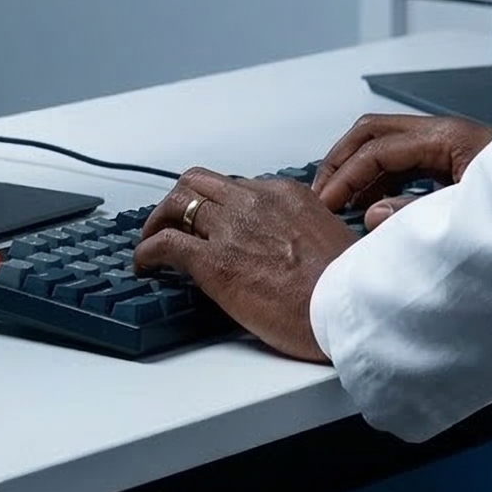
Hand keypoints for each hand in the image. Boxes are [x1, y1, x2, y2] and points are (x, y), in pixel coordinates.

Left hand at [135, 169, 355, 361]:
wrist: (347, 308)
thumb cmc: (346, 284)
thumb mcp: (330, 237)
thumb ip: (302, 229)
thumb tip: (291, 244)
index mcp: (285, 195)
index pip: (238, 187)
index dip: (218, 205)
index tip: (212, 221)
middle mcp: (255, 202)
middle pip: (200, 183)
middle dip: (181, 200)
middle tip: (172, 222)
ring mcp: (232, 229)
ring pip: (178, 203)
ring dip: (159, 220)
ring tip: (152, 239)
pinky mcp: (214, 262)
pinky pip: (165, 244)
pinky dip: (147, 250)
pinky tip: (144, 264)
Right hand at [312, 113, 491, 225]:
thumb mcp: (471, 213)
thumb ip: (417, 215)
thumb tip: (373, 213)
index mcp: (450, 138)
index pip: (378, 147)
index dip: (346, 175)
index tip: (326, 203)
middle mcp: (447, 134)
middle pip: (374, 131)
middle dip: (341, 159)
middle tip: (318, 194)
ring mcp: (451, 145)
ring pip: (386, 143)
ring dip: (358, 168)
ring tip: (337, 202)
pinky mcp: (456, 161)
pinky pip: (404, 160)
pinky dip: (379, 177)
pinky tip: (370, 204)